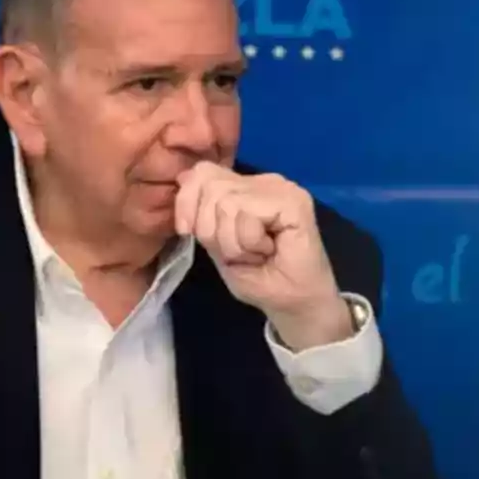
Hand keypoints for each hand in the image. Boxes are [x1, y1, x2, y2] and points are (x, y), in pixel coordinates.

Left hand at [174, 161, 352, 350]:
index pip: (202, 172)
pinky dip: (249, 242)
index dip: (187, 201)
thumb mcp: (216, 244)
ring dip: (233, 242)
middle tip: (237, 252)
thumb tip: (183, 176)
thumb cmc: (259, 279)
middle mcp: (262, 181)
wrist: (295, 306)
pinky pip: (248, 214)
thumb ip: (202, 212)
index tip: (187, 231)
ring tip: (255, 254)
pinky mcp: (294, 201)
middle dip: (211, 230)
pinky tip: (269, 251)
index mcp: (244, 187)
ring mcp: (280, 188)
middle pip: (211, 186)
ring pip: (227, 203)